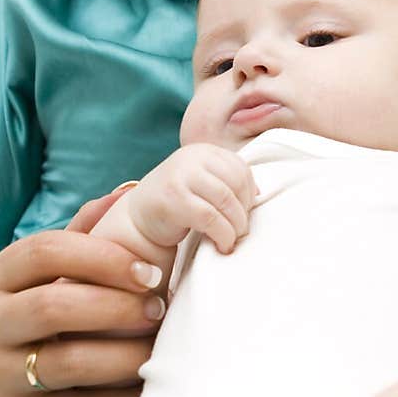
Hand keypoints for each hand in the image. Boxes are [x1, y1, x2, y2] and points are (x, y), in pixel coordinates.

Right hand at [0, 185, 165, 396]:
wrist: (3, 382)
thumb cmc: (47, 311)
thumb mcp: (53, 270)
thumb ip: (85, 232)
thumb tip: (127, 193)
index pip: (45, 250)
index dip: (104, 258)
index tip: (151, 271)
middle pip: (53, 306)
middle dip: (118, 307)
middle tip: (160, 309)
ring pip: (69, 361)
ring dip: (127, 353)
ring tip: (159, 346)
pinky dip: (125, 396)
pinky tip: (150, 384)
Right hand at [128, 144, 258, 253]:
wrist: (138, 219)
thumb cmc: (176, 204)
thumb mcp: (202, 184)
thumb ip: (226, 182)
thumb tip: (259, 194)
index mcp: (202, 151)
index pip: (240, 168)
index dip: (249, 194)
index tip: (244, 214)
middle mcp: (190, 158)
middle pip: (236, 183)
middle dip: (244, 211)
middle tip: (240, 231)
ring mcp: (180, 176)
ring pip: (226, 200)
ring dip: (236, 226)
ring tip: (231, 240)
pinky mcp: (173, 199)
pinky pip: (210, 218)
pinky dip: (223, 235)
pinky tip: (222, 245)